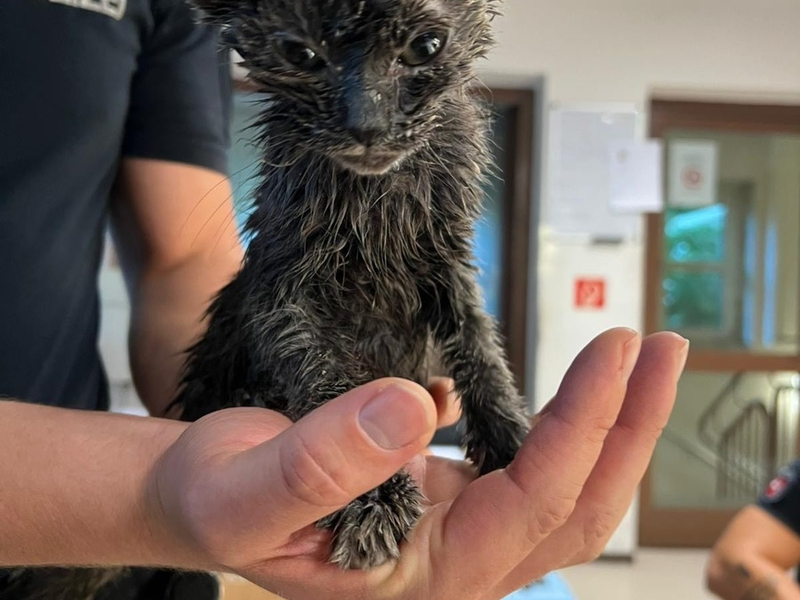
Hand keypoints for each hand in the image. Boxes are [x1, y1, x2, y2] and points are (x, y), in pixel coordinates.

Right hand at [149, 328, 686, 599]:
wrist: (203, 496)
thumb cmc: (218, 498)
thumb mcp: (248, 486)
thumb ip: (324, 459)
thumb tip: (417, 407)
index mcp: (423, 578)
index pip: (531, 501)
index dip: (581, 425)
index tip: (614, 351)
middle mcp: (458, 564)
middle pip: (577, 507)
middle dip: (629, 428)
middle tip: (661, 349)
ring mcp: (460, 532)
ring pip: (563, 489)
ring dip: (609, 425)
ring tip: (639, 357)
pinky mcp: (453, 497)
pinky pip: (529, 469)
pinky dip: (563, 425)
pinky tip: (577, 385)